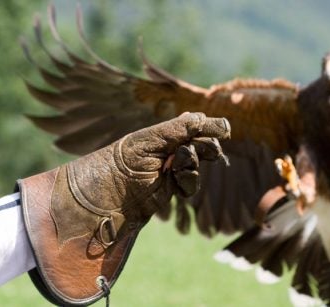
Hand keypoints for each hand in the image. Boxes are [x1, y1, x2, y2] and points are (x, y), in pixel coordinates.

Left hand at [65, 112, 230, 218]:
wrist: (104, 198)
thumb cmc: (121, 162)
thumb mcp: (151, 140)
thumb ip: (180, 128)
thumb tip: (208, 118)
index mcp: (163, 131)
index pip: (195, 124)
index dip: (209, 126)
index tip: (225, 129)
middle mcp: (169, 147)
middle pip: (202, 144)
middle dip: (204, 147)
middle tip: (201, 151)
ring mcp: (171, 169)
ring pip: (199, 164)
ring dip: (193, 164)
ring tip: (176, 167)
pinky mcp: (171, 189)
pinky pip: (192, 183)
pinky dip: (188, 181)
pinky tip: (176, 183)